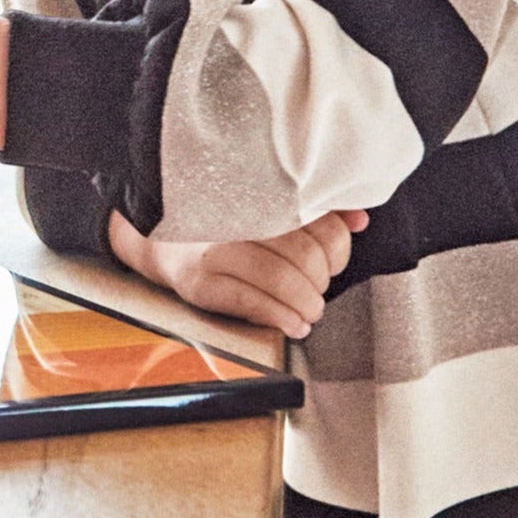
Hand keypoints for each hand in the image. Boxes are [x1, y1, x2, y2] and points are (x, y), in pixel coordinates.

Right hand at [109, 209, 368, 339]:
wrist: (157, 237)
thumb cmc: (223, 223)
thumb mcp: (268, 208)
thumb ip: (317, 209)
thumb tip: (359, 220)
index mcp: (260, 193)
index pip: (319, 220)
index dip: (337, 248)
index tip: (335, 261)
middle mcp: (237, 217)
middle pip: (303, 252)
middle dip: (321, 280)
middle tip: (320, 290)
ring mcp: (215, 250)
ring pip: (280, 278)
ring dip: (306, 303)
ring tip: (311, 311)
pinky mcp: (198, 282)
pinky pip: (250, 302)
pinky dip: (281, 317)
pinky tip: (294, 324)